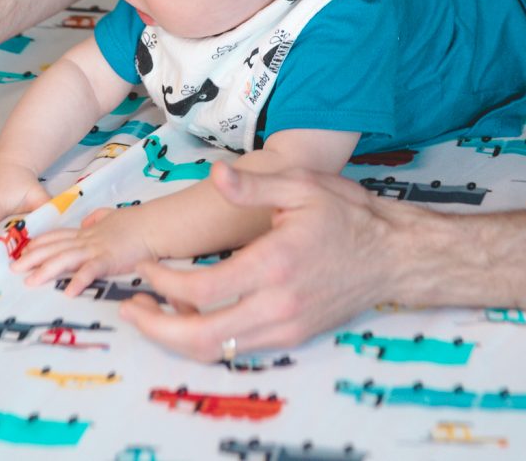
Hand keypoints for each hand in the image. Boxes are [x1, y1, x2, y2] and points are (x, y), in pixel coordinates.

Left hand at [14, 207, 156, 295]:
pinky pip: (91, 271)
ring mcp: (96, 250)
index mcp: (87, 232)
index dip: (39, 243)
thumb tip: (88, 221)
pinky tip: (68, 292)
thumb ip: (99, 218)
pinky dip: (78, 281)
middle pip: (55, 248)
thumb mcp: (113, 216)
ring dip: (46, 270)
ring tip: (30, 282)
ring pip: (65, 258)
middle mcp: (87, 240)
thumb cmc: (137, 223)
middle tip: (13, 269)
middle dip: (32, 258)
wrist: (153, 225)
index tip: (22, 250)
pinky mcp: (109, 260)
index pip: (58, 236)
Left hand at [118, 162, 411, 360]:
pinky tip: (192, 314)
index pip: (201, 290)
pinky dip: (207, 338)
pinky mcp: (292, 335)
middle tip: (130, 308)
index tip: (146, 266)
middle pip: (200, 336)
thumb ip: (253, 186)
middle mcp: (278, 305)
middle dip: (156, 327)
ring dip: (177, 337)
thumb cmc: (349, 216)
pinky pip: (238, 348)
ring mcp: (286, 326)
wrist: (395, 256)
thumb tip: (216, 174)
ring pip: (217, 350)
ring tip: (151, 313)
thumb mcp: (301, 186)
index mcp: (275, 265)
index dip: (163, 281)